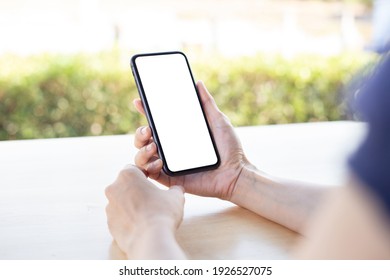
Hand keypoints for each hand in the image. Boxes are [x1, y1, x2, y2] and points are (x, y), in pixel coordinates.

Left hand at [105, 165, 184, 256]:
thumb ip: (174, 189)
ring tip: (146, 214)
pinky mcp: (109, 222)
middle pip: (125, 184)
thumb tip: (176, 190)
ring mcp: (110, 206)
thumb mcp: (175, 196)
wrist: (150, 239)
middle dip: (136, 190)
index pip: (134, 169)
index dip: (144, 175)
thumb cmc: (162, 213)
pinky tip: (140, 224)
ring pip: (121, 201)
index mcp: (128, 175)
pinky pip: (119, 217)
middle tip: (151, 199)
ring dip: (131, 204)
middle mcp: (114, 188)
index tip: (151, 184)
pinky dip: (127, 218)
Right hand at [133, 81, 251, 199]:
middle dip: (139, 133)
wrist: (236, 173)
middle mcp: (170, 148)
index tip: (139, 101)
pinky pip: (151, 174)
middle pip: (143, 139)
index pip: (156, 122)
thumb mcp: (218, 120)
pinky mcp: (171, 179)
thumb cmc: (230, 148)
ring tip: (154, 146)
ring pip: (142, 156)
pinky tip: (159, 161)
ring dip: (141, 149)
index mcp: (178, 134)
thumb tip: (198, 83)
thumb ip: (207, 103)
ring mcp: (169, 164)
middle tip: (148, 130)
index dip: (145, 111)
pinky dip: (149, 167)